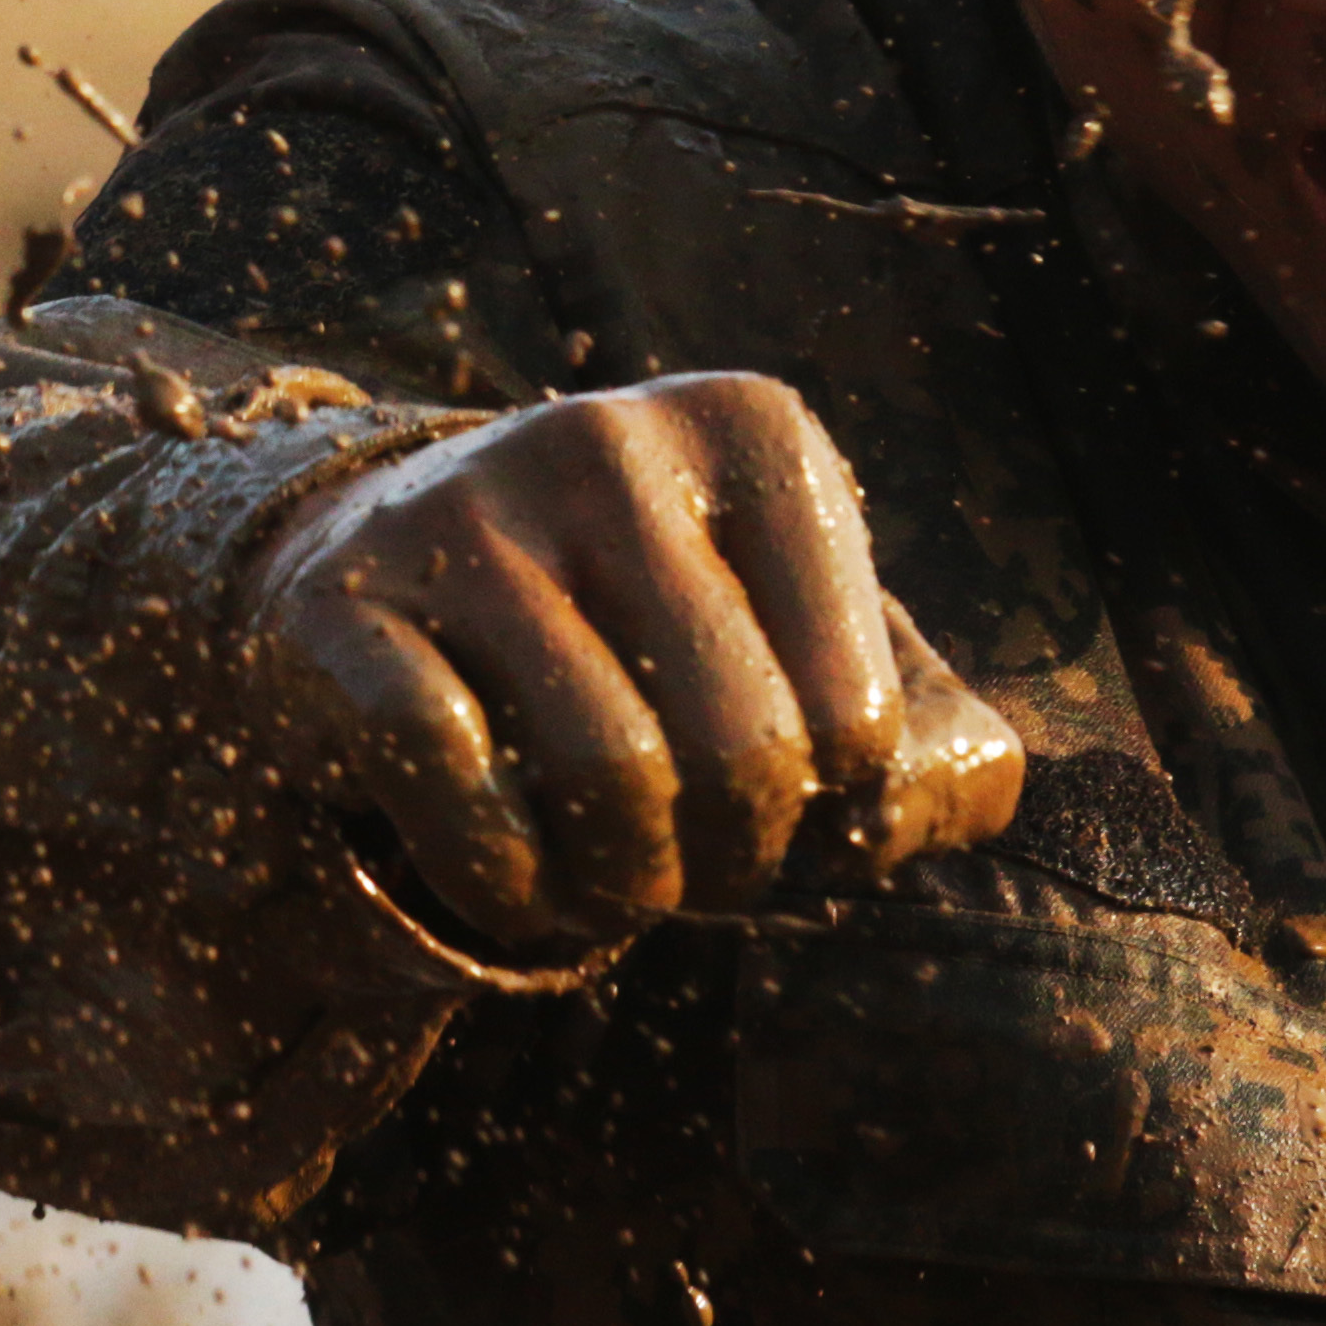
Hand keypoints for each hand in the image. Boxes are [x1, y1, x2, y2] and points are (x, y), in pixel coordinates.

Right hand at [253, 373, 1026, 951]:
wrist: (393, 550)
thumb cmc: (642, 619)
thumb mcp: (795, 632)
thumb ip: (923, 727)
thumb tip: (977, 797)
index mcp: (749, 432)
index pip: (857, 716)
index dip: (835, 822)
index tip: (790, 821)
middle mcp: (610, 444)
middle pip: (738, 756)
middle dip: (730, 866)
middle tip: (696, 871)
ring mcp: (469, 516)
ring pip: (604, 782)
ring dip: (621, 893)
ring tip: (612, 885)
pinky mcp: (347, 604)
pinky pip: (456, 791)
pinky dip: (507, 887)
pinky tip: (520, 884)